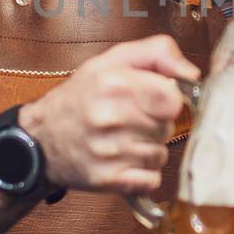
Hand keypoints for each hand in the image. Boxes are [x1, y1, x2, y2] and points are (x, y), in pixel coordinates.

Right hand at [17, 35, 198, 194]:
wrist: (40, 138)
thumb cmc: (80, 97)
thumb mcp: (113, 60)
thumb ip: (157, 53)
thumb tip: (192, 73)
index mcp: (113, 83)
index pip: (172, 98)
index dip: (169, 99)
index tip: (156, 99)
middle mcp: (110, 117)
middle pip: (167, 127)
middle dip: (156, 123)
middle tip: (132, 118)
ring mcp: (108, 152)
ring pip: (161, 154)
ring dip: (149, 148)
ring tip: (123, 138)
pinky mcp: (107, 179)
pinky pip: (151, 179)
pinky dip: (144, 173)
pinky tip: (125, 160)